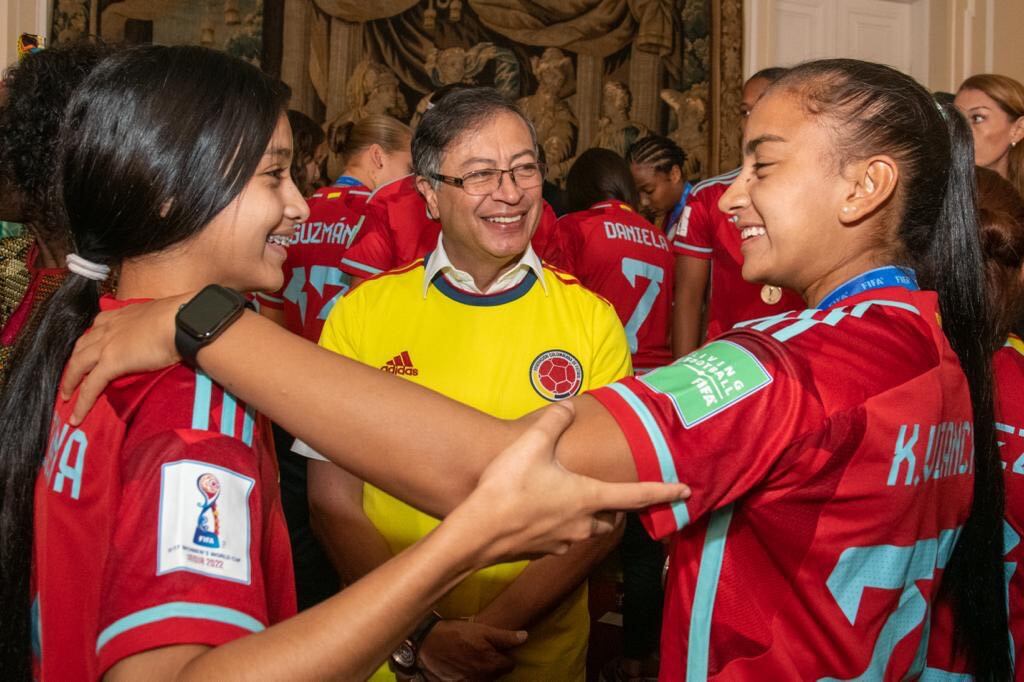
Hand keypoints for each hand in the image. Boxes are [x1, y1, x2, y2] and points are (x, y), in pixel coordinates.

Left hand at [60, 293, 190, 423]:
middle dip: (73, 363)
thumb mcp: (161, 313)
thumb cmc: (180, 316)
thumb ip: (156, 322)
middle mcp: (107, 328)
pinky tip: (77, 416)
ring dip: (69, 383)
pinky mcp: (111, 363)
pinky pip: (91, 386)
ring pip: (77, 366)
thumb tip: (168, 329)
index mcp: (120, 315)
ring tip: (66, 398)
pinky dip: (82, 403)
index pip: (97, 328)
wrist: (182, 321)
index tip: (89, 349)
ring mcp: (106, 346)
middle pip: (80, 347)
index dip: (90, 340)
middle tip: (70, 377)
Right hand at [417, 620, 524, 681]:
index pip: (509, 665)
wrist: (427, 642)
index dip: (504, 655)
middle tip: (482, 650)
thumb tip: (525, 637)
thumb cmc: (456, 633)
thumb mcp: (483, 630)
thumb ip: (505, 637)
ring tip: (471, 657)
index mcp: (491, 664)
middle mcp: (482, 678)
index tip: (496, 648)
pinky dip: (469, 675)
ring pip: (484, 679)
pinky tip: (462, 665)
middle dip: (493, 664)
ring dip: (481, 671)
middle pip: (496, 674)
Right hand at [453, 402, 689, 565]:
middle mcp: (582, 524)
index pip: (637, 495)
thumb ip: (554, 420)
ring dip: (586, 518)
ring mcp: (562, 542)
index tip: (687, 492)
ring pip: (586, 531)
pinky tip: (539, 515)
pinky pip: (561, 540)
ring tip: (569, 501)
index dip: (664, 491)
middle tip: (609, 493)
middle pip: (611, 519)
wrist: (476, 534)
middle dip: (615, 508)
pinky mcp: (542, 553)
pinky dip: (559, 528)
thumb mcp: (532, 444)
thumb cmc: (508, 488)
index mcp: (588, 497)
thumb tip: (569, 404)